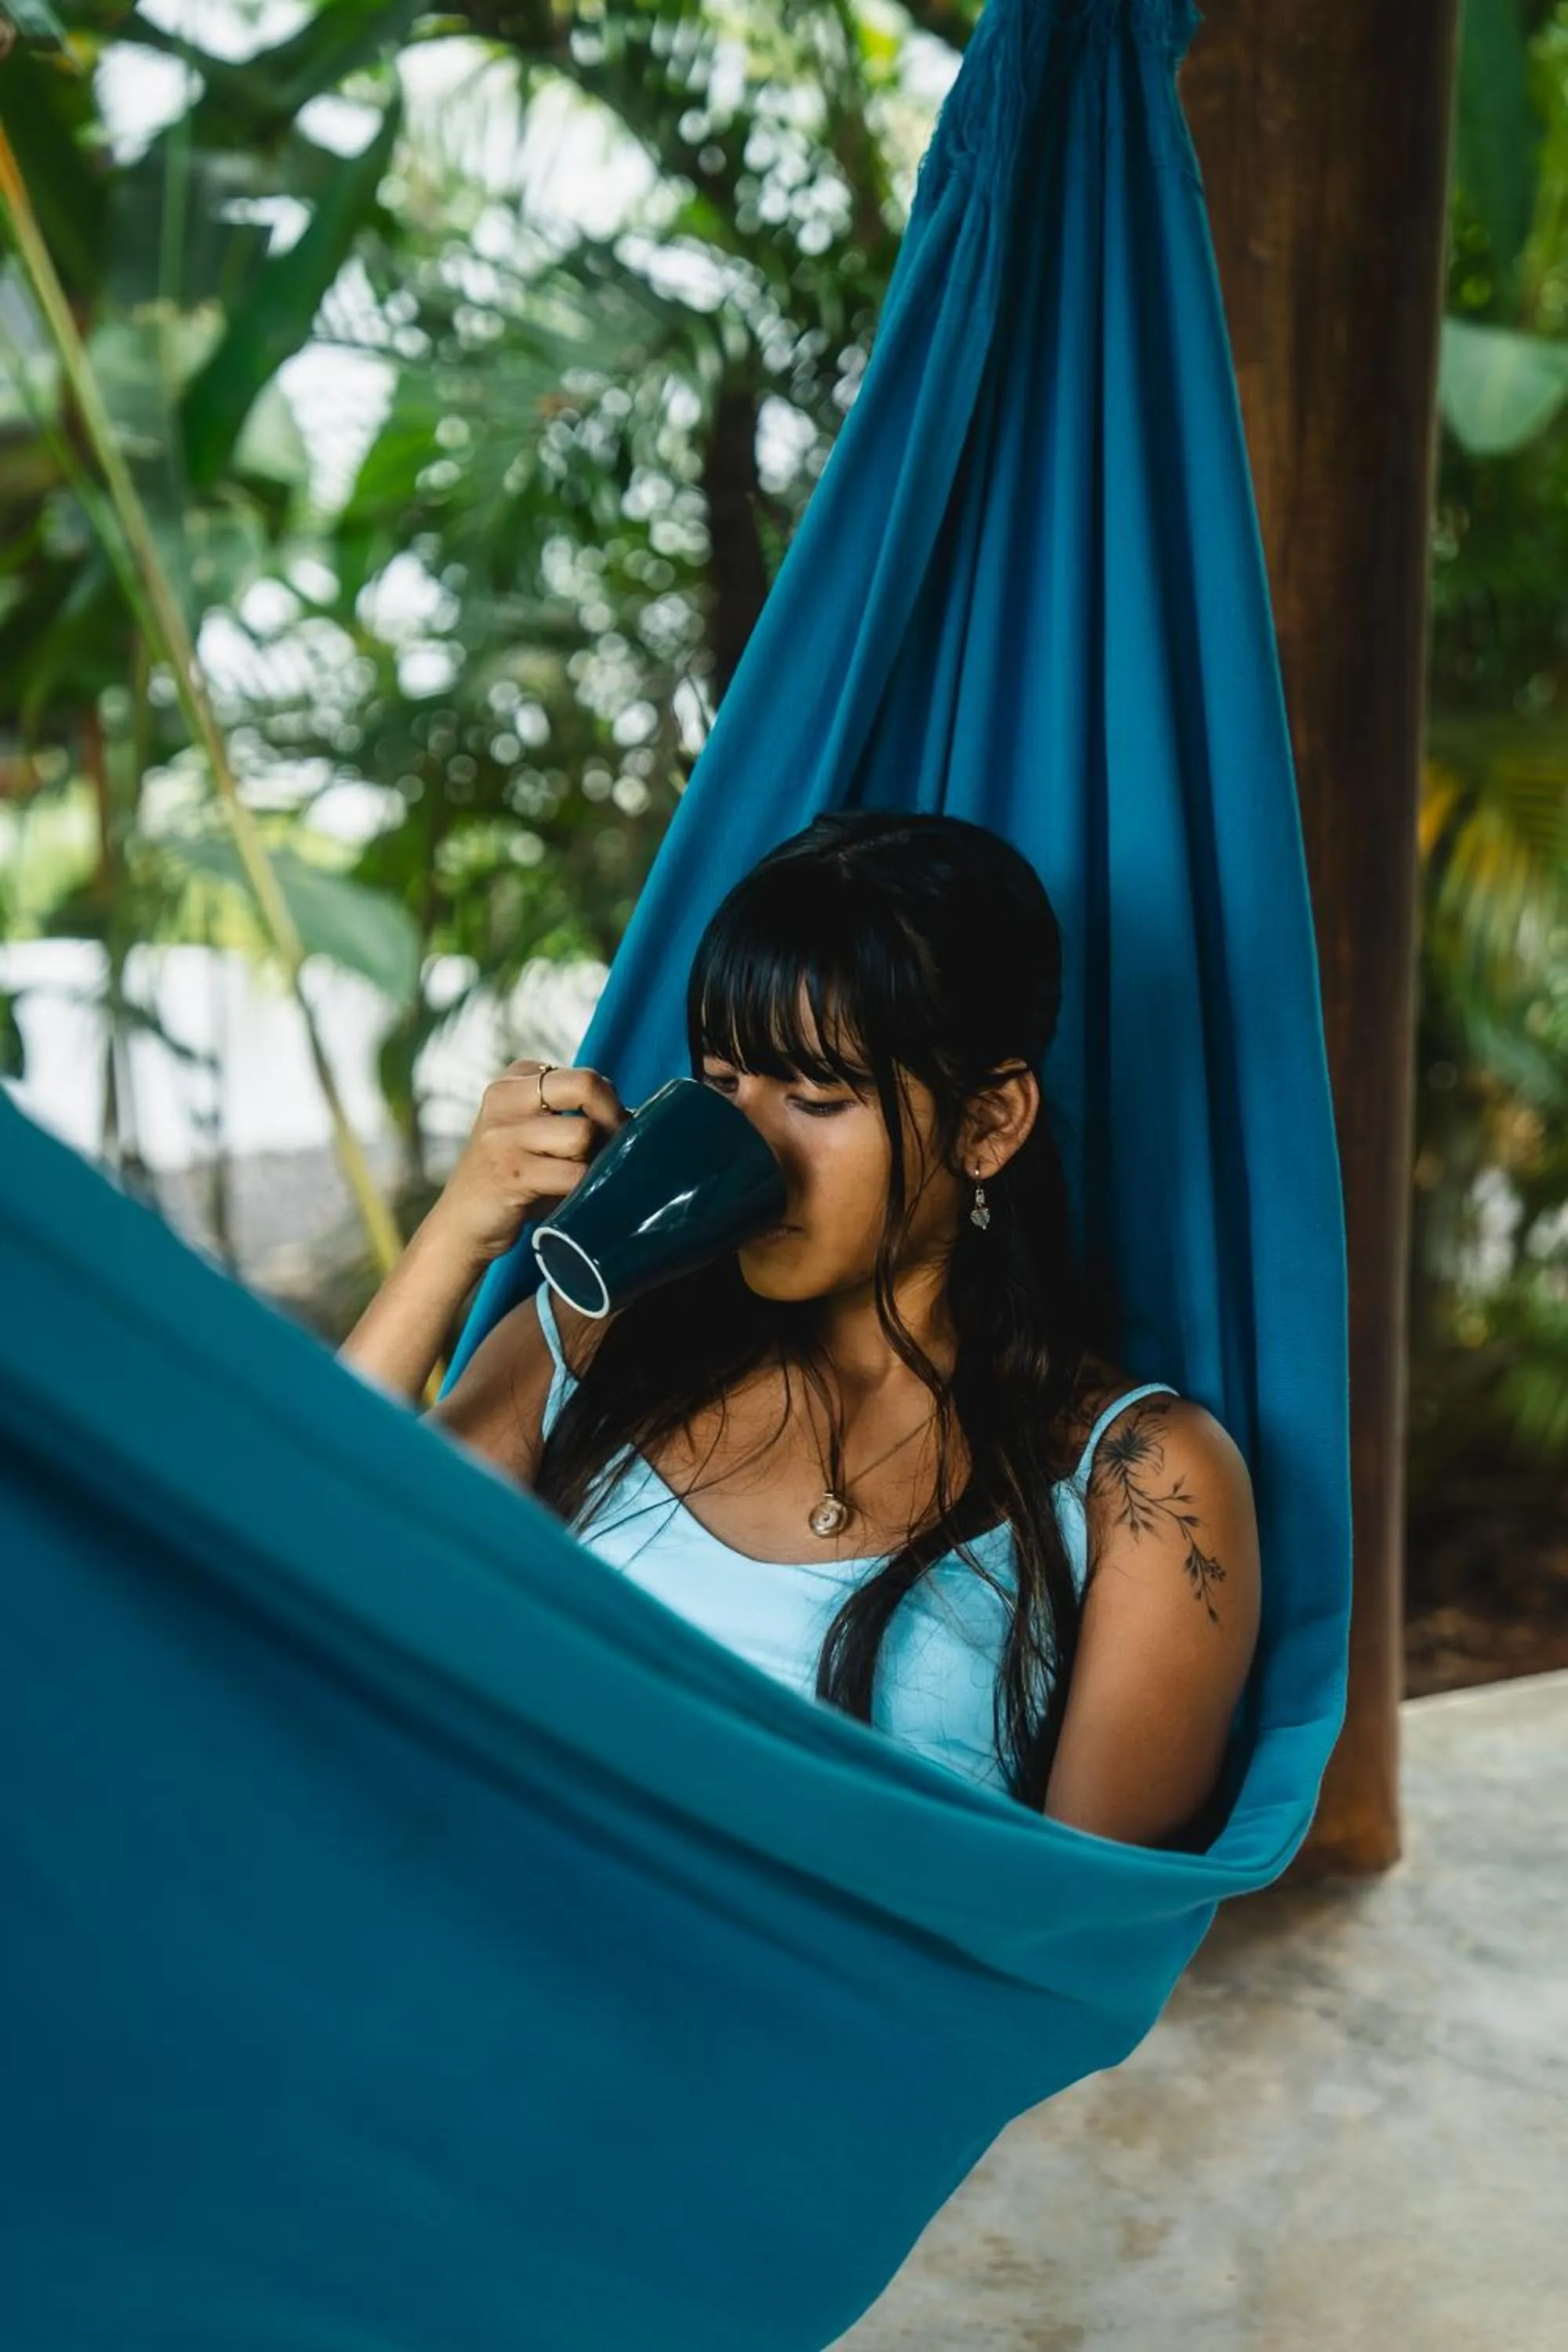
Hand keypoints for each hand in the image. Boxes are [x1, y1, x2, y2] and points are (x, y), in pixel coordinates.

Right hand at [429, 1059, 631, 1265]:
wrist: (462, 1224)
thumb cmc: (513, 1177)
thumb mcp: (534, 1130)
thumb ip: (571, 1112)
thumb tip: (636, 1116)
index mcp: (514, 1080)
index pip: (585, 1076)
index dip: (609, 1106)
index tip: (609, 1132)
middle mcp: (504, 1099)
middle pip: (586, 1086)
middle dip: (613, 1119)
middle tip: (614, 1148)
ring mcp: (503, 1136)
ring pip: (582, 1134)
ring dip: (591, 1160)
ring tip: (575, 1176)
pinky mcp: (510, 1174)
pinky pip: (573, 1174)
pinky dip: (582, 1188)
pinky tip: (568, 1197)